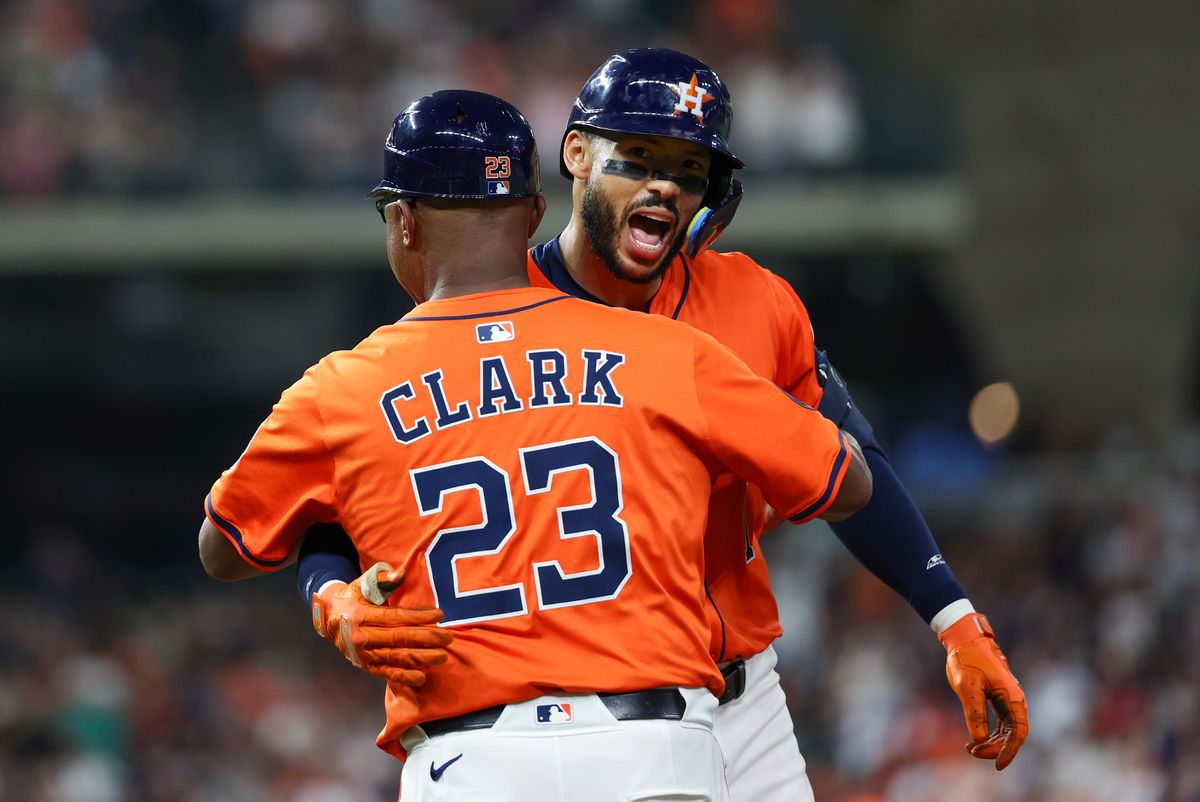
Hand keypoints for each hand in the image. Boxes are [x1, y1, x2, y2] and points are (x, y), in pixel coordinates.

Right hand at [311, 562, 451, 686]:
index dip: (418, 616)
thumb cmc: (351, 598)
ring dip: (421, 659)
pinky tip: (422, 677)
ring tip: (442, 656)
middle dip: (426, 638)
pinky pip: (386, 673)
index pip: (394, 617)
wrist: (327, 619)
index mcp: (359, 615)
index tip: (439, 615)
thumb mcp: (361, 583)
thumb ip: (381, 577)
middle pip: (398, 639)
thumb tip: (401, 574)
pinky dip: (404, 677)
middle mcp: (360, 637)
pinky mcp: (365, 666)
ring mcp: (363, 654)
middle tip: (448, 637)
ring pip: (395, 658)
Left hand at [940, 612, 1028, 769]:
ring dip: (991, 743)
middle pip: (1013, 735)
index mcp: (1011, 697)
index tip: (997, 765)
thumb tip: (979, 740)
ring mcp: (1007, 701)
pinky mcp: (998, 700)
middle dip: (995, 748)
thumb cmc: (967, 659)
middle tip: (972, 751)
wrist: (965, 639)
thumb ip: (975, 713)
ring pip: (1006, 732)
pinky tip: (975, 741)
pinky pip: (1000, 724)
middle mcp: (1014, 700)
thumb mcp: (967, 686)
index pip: (1019, 732)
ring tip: (970, 749)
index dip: (1010, 751)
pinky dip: (989, 735)